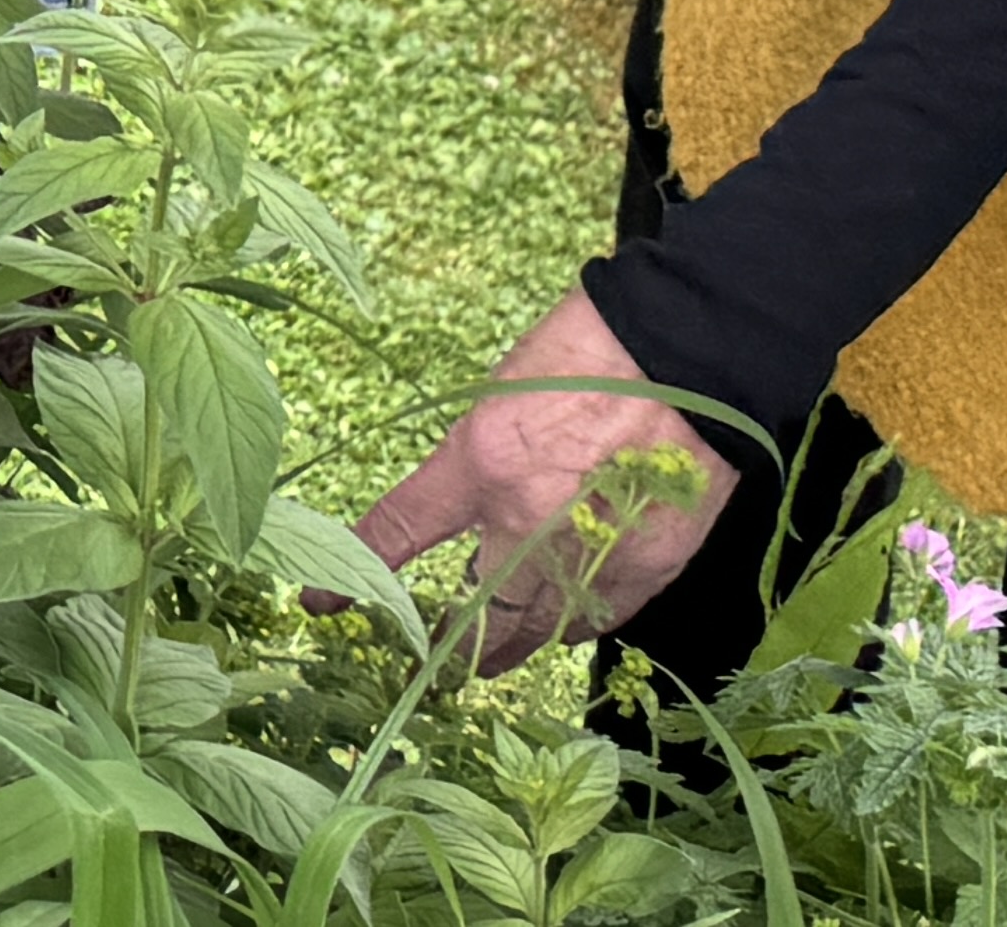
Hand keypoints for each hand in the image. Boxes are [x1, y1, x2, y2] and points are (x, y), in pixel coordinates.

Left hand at [356, 287, 734, 673]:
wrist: (686, 350)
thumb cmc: (589, 353)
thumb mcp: (501, 395)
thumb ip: (478, 462)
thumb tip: (467, 515)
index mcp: (480, 461)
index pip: (397, 532)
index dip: (353, 575)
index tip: (319, 606)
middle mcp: (529, 519)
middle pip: (473, 612)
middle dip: (450, 643)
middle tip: (437, 655)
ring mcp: (593, 551)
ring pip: (536, 629)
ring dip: (512, 642)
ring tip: (496, 648)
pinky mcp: (649, 567)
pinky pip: (598, 619)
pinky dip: (575, 621)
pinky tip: (564, 616)